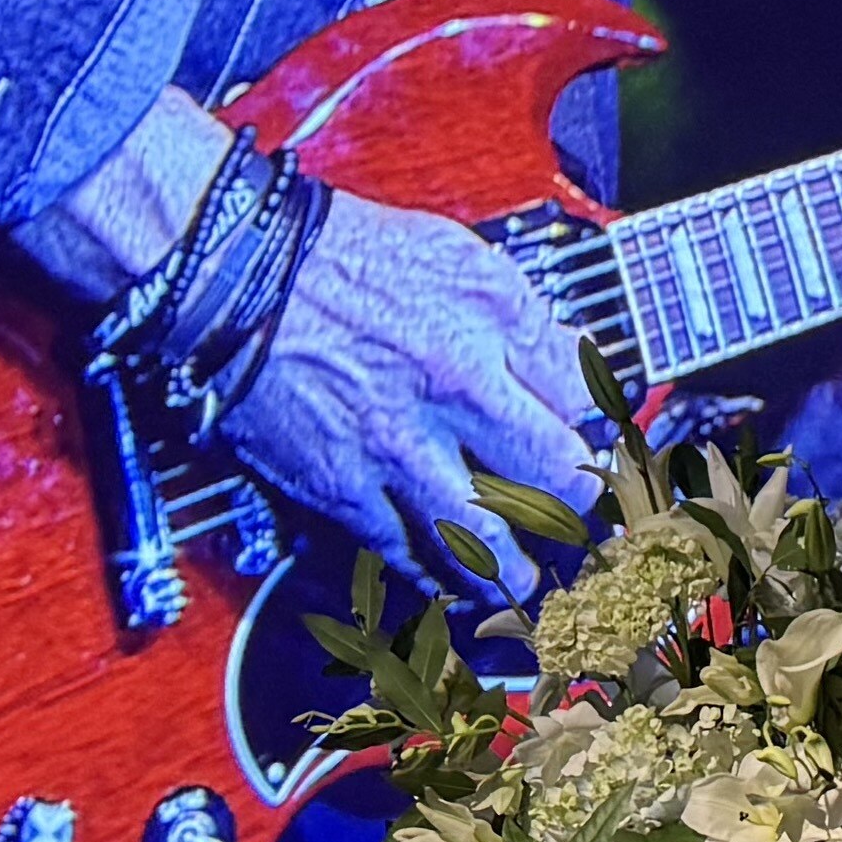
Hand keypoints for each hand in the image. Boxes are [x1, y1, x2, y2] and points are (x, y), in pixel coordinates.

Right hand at [218, 197, 602, 597]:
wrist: (240, 277)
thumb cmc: (346, 259)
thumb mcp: (462, 259)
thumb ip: (527, 320)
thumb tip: (576, 362)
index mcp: (481, 346)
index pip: (576, 410)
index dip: (597, 439)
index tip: (601, 457)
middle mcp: (443, 408)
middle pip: (544, 488)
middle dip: (576, 516)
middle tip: (582, 527)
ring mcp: (390, 456)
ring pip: (474, 542)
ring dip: (510, 571)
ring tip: (525, 581)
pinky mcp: (338, 488)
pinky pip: (398, 551)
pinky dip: (433, 572)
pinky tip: (450, 579)